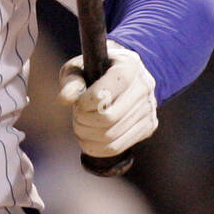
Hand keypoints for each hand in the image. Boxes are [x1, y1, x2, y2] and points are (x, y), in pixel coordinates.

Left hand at [57, 39, 156, 157]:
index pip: (105, 93)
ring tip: (80, 125)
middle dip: (83, 120)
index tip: (79, 102)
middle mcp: (144, 87)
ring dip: (86, 135)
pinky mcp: (148, 127)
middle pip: (108, 118)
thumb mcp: (80, 68)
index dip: (85, 103)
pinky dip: (95, 147)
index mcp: (129, 66)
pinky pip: (117, 147)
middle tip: (77, 115)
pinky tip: (88, 138)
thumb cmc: (96, 70)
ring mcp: (149, 109)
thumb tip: (64, 99)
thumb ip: (72, 82)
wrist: (125, 78)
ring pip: (110, 136)